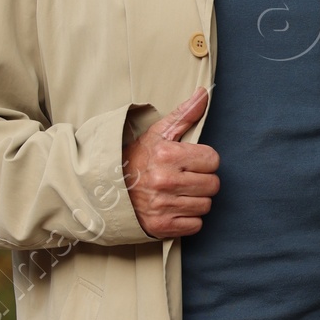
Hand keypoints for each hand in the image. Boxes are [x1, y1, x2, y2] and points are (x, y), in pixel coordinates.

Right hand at [124, 90, 219, 237]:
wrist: (107, 189)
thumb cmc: (137, 159)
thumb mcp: (158, 133)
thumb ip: (184, 114)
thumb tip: (204, 93)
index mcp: (167, 155)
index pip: (213, 160)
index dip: (204, 160)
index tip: (191, 162)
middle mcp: (165, 181)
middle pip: (213, 185)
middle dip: (203, 181)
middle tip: (185, 178)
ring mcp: (163, 206)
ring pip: (205, 206)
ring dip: (196, 200)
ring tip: (179, 193)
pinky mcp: (162, 226)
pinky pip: (196, 225)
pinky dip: (189, 219)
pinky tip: (175, 209)